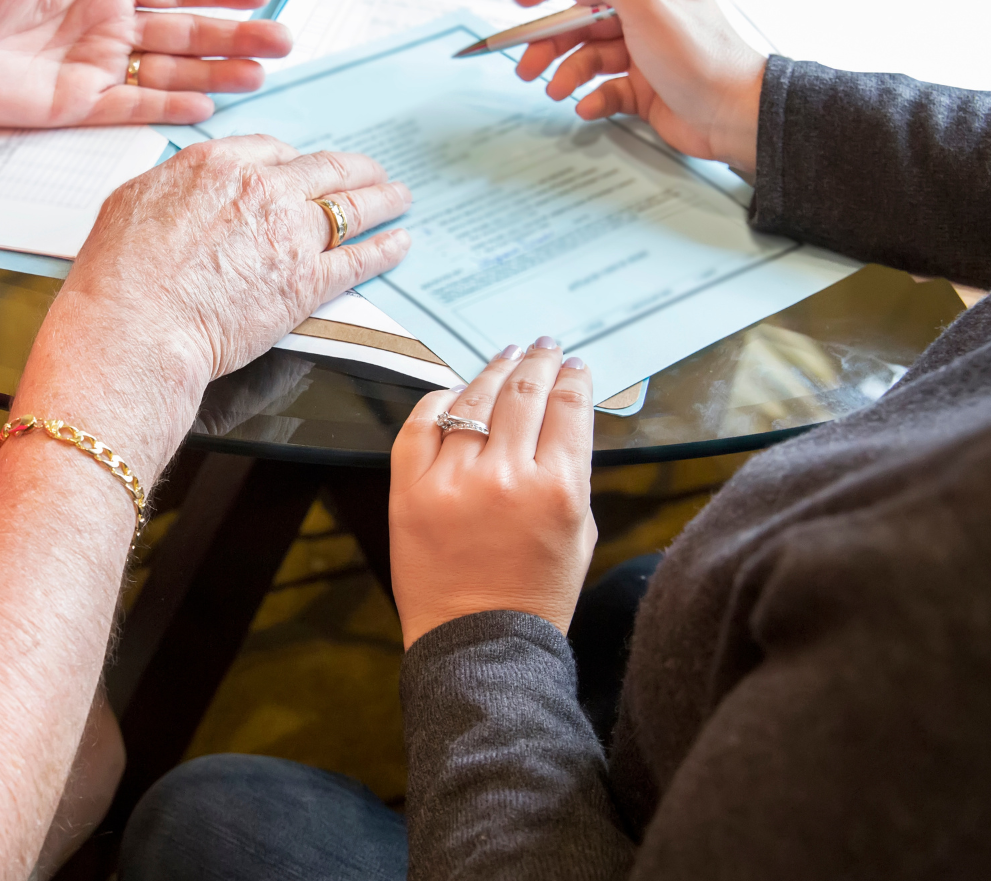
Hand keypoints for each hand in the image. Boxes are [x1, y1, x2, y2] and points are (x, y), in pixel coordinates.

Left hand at [0, 0, 289, 126]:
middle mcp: (104, 23)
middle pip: (186, 30)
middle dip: (235, 35)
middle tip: (281, 40)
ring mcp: (95, 65)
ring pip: (170, 70)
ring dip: (216, 72)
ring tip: (260, 74)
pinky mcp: (77, 103)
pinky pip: (134, 106)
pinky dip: (169, 107)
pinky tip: (207, 104)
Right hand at [16, 137, 411, 468]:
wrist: (137, 326)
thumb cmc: (119, 276)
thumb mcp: (131, 203)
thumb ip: (170, 187)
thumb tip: (182, 187)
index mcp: (216, 165)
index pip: (271, 149)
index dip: (294, 159)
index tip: (303, 167)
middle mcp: (261, 190)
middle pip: (323, 169)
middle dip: (353, 169)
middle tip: (371, 171)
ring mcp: (290, 235)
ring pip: (351, 207)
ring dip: (382, 199)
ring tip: (399, 197)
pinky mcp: (307, 282)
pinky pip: (358, 259)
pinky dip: (384, 250)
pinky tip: (398, 243)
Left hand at [388, 339, 595, 644]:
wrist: (478, 643)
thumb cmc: (534, 595)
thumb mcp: (580, 533)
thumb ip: (571, 475)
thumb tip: (561, 422)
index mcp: (557, 489)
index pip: (568, 407)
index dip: (572, 377)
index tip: (572, 364)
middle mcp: (506, 477)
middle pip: (523, 393)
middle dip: (537, 361)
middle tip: (542, 346)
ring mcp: (452, 481)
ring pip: (473, 400)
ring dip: (493, 371)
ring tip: (505, 356)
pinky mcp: (410, 491)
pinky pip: (421, 424)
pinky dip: (439, 401)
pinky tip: (454, 391)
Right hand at [511, 0, 767, 173]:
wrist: (733, 115)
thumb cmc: (704, 58)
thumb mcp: (651, 4)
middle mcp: (647, 15)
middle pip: (581, 19)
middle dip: (550, 41)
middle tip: (527, 63)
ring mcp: (644, 52)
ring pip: (588, 56)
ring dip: (566, 73)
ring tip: (557, 90)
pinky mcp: (643, 88)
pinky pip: (604, 89)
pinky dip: (591, 98)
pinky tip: (588, 106)